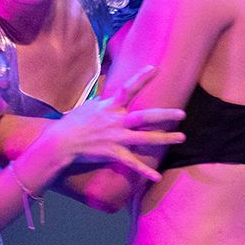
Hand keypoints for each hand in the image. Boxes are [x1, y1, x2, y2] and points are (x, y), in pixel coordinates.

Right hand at [34, 65, 184, 181]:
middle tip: (182, 113)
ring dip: (165, 138)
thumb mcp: (89, 105)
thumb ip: (105, 100)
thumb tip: (113, 93)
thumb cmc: (74, 122)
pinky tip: (157, 176)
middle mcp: (116, 121)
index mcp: (110, 106)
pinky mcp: (113, 153)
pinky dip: (145, 171)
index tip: (155, 68)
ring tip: (182, 137)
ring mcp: (116, 138)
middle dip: (165, 115)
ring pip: (145, 138)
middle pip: (144, 117)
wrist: (61, 141)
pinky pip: (132, 163)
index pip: (128, 89)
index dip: (141, 77)